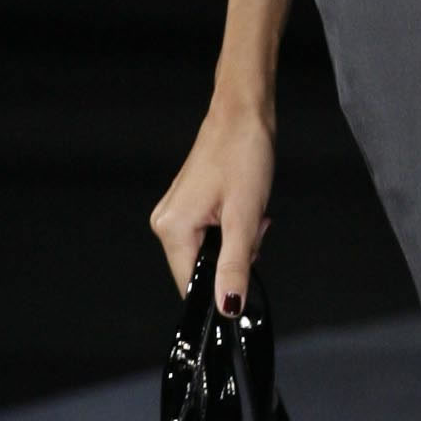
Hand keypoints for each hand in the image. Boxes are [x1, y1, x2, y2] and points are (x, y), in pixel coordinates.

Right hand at [150, 99, 275, 311]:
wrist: (243, 114)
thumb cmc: (243, 154)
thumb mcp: (244, 217)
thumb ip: (235, 266)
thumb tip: (228, 306)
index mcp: (172, 229)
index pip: (191, 286)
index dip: (222, 289)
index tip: (246, 270)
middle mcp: (166, 223)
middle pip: (202, 269)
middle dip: (235, 258)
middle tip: (254, 227)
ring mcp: (175, 213)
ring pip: (209, 252)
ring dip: (237, 242)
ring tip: (251, 213)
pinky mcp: (187, 206)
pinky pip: (210, 235)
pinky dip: (232, 229)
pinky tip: (243, 209)